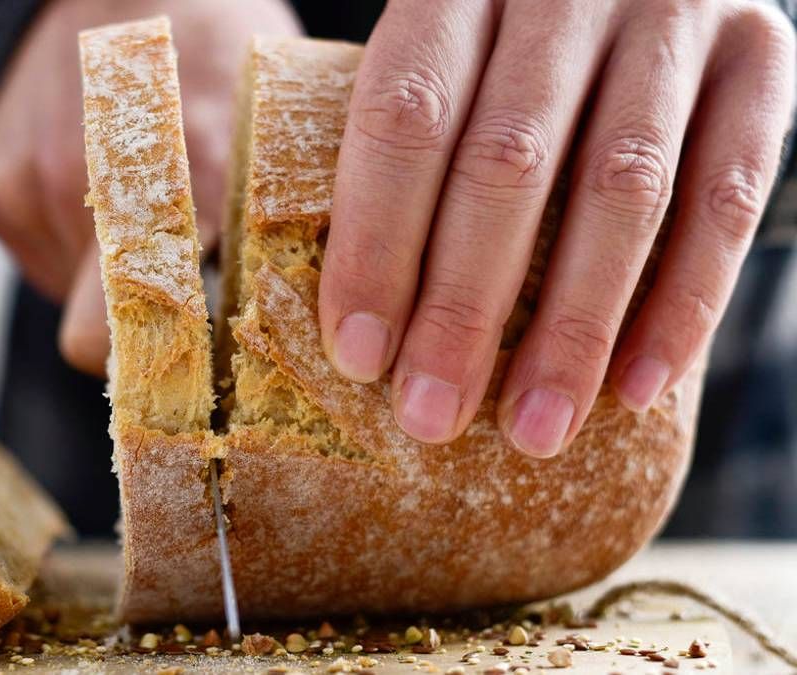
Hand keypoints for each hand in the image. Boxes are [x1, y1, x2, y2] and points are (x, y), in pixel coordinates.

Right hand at [0, 0, 300, 374]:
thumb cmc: (218, 52)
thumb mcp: (279, 124)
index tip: (204, 380)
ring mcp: (31, 186)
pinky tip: (100, 192)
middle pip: (96, 340)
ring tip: (144, 215)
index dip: (174, 371)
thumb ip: (291, 222)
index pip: (159, 327)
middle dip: (136, 339)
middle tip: (179, 305)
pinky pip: (40, 263)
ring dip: (108, 284)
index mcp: (192, 174)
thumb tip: (325, 321)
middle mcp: (95, 187)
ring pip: (68, 305)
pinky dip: (71, 249)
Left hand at [319, 0, 794, 456]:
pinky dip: (683, 303)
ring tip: (533, 429)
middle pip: (507, 162)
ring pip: (623, 189)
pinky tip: (636, 388)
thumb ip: (397, 139)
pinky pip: (728, 195)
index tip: (358, 355)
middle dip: (464, 307)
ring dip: (573, 327)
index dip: (378, 243)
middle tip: (431, 415)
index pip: (406, 116)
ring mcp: (676, 14)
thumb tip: (348, 310)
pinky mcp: (761, 57)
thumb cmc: (500, 36)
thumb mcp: (438, 48)